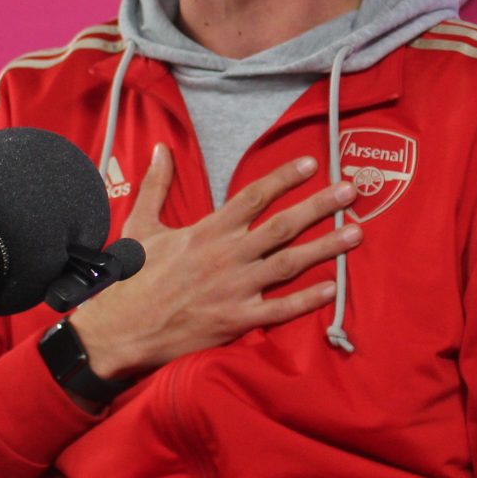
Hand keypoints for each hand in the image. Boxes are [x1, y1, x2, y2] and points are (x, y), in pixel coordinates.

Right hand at [67, 147, 357, 379]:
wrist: (120, 329)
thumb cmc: (132, 277)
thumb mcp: (142, 224)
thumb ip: (157, 185)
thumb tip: (161, 148)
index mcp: (208, 231)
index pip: (254, 195)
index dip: (285, 177)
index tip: (312, 162)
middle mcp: (228, 256)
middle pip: (283, 225)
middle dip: (320, 206)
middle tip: (351, 190)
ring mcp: (235, 289)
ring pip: (289, 264)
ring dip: (326, 249)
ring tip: (356, 234)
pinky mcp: (236, 321)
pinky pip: (280, 310)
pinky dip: (307, 300)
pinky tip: (334, 288)